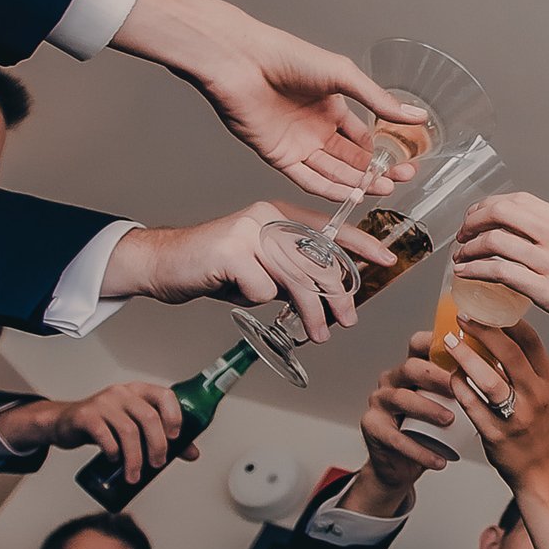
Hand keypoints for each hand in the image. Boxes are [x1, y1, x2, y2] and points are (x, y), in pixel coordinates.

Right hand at [3, 382, 199, 483]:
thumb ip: (163, 437)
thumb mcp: (135, 426)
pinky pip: (104, 434)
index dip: (175, 416)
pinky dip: (113, 451)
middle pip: (149, 418)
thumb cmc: (107, 424)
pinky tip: (115, 460)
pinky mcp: (86, 416)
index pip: (165, 395)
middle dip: (157, 445)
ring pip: (128, 430)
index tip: (176, 438)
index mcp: (140, 391)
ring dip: (135, 457)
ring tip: (135, 475)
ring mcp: (103, 402)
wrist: (66, 423)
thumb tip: (193, 453)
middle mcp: (123, 392)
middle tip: (157, 465)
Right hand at [102, 201, 398, 341]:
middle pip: (317, 260)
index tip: (387, 259)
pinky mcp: (231, 251)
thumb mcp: (260, 265)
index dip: (361, 244)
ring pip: (295, 278)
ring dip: (309, 312)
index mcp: (279, 214)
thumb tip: (329, 295)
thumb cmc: (215, 267)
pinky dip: (254, 302)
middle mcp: (267, 216)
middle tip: (347, 320)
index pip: (329, 228)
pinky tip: (238, 295)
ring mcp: (249, 231)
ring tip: (317, 334)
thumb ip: (291, 271)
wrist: (161, 263)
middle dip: (337, 295)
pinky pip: (261, 289)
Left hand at [109, 0, 423, 201]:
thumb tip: (417, 115)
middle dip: (375, 172)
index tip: (404, 164)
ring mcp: (297, 144)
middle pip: (351, 160)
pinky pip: (307, 179)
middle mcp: (315, 129)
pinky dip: (328, 189)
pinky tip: (350, 195)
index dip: (383, 154)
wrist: (242, 62)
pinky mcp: (278, 156)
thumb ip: (379, 101)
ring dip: (356, 184)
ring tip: (382, 190)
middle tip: (398, 181)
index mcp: (331, 108)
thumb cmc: (288, 57)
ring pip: (332, 172)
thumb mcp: (344, 76)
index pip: (363, 139)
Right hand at [356, 335, 466, 494]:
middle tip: (461, 388)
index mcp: (413, 367)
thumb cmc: (432, 429)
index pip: (420, 343)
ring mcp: (380, 401)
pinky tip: (439, 459)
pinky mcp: (372, 426)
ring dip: (428, 408)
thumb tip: (506, 370)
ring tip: (450, 420)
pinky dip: (419, 449)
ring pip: (402, 398)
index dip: (439, 342)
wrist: (404, 463)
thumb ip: (466, 384)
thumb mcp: (448, 403)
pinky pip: (394, 436)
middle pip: (412, 367)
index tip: (465, 349)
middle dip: (438, 376)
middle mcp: (393, 378)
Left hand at [442, 321, 548, 484]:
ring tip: (448, 343)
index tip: (487, 305)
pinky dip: (459, 388)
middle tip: (462, 317)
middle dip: (483, 331)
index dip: (508, 319)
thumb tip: (494, 330)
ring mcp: (517, 417)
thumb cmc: (537, 427)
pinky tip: (450, 376)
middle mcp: (536, 396)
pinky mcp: (497, 436)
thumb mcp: (541, 391)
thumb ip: (524, 365)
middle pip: (510, 355)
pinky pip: (473, 406)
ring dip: (466, 358)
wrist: (541, 471)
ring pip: (489, 381)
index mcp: (548, 380)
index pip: (531, 341)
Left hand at [452, 193, 548, 347]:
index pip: (520, 200)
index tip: (477, 220)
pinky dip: (475, 270)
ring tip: (460, 259)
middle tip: (462, 236)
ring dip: (469, 248)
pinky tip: (466, 276)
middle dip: (473, 221)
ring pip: (495, 241)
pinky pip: (499, 272)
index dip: (489, 206)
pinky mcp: (548, 291)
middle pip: (501, 211)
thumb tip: (542, 244)